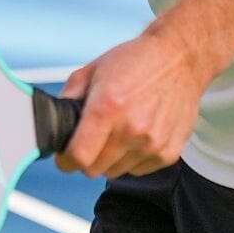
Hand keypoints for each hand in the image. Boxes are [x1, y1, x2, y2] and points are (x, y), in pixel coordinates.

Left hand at [55, 28, 203, 178]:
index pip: (78, 157)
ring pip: (115, 172)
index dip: (65, 160)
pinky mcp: (168, 153)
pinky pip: (138, 171)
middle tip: (91, 138)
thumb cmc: (135, 62)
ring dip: (110, 158)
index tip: (65, 156)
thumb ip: (68, 98)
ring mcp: (152, 144)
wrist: (180, 59)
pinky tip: (136, 134)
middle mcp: (131, 129)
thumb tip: (53, 122)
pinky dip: (131, 158)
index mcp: (107, 107)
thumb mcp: (92, 71)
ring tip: (117, 131)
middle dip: (86, 158)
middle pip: (94, 170)